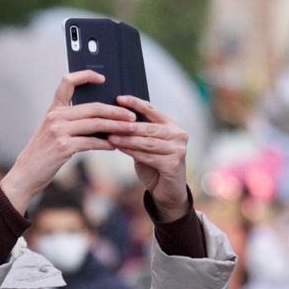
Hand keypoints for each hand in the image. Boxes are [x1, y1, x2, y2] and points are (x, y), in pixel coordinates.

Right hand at [0, 71, 137, 212]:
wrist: (26, 173)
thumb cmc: (43, 154)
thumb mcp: (52, 132)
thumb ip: (70, 122)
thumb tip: (100, 119)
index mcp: (53, 109)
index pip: (67, 82)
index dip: (85, 76)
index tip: (102, 78)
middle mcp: (55, 116)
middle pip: (92, 107)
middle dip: (115, 111)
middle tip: (131, 116)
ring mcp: (59, 131)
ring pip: (95, 124)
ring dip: (116, 127)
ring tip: (130, 129)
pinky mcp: (63, 146)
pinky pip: (91, 142)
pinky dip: (106, 143)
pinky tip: (115, 145)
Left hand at [108, 95, 189, 221]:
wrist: (168, 190)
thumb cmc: (155, 164)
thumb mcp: (146, 145)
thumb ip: (138, 132)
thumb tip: (115, 118)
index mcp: (172, 125)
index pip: (152, 110)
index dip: (136, 103)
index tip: (119, 98)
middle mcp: (179, 135)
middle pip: (149, 127)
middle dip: (127, 125)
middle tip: (109, 122)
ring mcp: (178, 150)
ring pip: (147, 142)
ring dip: (127, 140)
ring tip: (110, 136)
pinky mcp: (174, 164)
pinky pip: (148, 156)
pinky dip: (132, 152)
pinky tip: (119, 148)